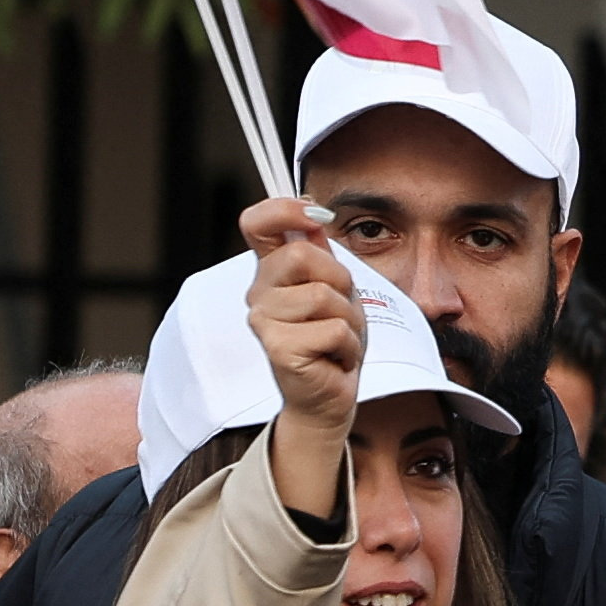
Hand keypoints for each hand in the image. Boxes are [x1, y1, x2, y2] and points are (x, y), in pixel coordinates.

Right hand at [244, 198, 363, 518]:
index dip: (283, 209)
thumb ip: (321, 253)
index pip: (257, 222)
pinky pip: (333, 330)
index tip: (316, 216)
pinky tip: (334, 359)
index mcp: (271, 271)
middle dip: (339, 282)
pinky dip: (348, 347)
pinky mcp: (277, 347)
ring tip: (338, 340)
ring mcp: (262, 320)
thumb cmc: (333, 341)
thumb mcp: (336, 289)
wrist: (329, 396)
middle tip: (340, 311)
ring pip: (323, 296)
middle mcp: (258, 292)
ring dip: (349, 321)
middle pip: (301, 257)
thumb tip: (316, 212)